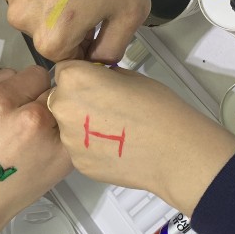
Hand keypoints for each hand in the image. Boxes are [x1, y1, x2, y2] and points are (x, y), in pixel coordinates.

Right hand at [0, 0, 150, 61]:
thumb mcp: (131, 12)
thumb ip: (112, 49)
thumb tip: (99, 60)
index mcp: (51, 39)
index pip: (67, 56)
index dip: (86, 41)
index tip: (97, 21)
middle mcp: (21, 19)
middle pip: (45, 32)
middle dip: (65, 20)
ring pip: (31, 6)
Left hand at [0, 66, 72, 233]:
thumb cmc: (14, 185)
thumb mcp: (62, 163)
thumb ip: (74, 126)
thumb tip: (73, 98)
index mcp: (33, 120)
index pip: (60, 93)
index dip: (57, 110)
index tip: (48, 125)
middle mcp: (3, 101)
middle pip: (38, 75)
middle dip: (37, 95)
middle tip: (29, 122)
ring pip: (14, 73)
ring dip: (16, 91)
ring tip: (9, 119)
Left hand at [49, 62, 234, 214]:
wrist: (175, 152)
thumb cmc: (158, 110)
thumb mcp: (128, 76)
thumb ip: (102, 76)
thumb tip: (96, 80)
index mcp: (74, 79)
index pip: (63, 70)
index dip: (79, 76)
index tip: (94, 82)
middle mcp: (63, 108)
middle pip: (59, 98)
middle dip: (76, 100)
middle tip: (105, 106)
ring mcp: (69, 139)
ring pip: (66, 125)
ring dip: (81, 124)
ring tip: (113, 129)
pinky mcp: (78, 162)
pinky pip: (77, 148)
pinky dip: (90, 146)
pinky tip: (114, 146)